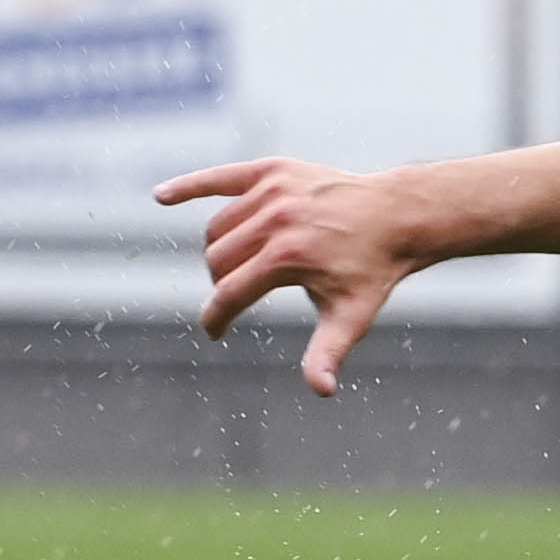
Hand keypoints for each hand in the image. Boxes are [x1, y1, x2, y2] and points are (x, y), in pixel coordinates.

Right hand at [153, 157, 424, 395]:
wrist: (398, 215)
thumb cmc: (372, 270)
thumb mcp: (352, 315)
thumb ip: (329, 352)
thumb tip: (321, 390)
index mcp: (288, 257)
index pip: (230, 294)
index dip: (216, 318)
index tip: (215, 332)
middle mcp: (276, 220)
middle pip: (218, 260)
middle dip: (222, 283)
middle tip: (243, 292)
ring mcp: (273, 191)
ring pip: (218, 228)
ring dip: (221, 250)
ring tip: (243, 264)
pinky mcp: (273, 170)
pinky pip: (220, 178)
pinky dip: (189, 186)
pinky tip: (161, 196)